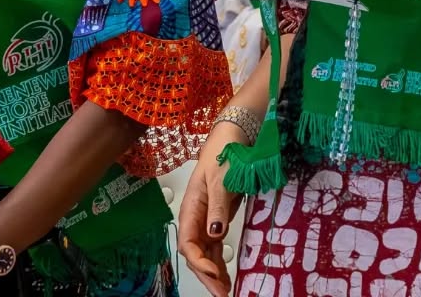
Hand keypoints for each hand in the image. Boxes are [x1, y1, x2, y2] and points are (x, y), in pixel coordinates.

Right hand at [179, 122, 246, 296]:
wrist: (232, 138)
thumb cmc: (222, 154)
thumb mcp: (220, 180)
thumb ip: (217, 207)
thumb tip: (215, 232)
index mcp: (190, 208)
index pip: (188, 243)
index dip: (199, 261)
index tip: (214, 272)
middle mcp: (196, 218)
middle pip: (196, 254)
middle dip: (207, 275)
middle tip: (221, 293)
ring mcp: (207, 220)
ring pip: (206, 254)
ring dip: (214, 273)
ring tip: (225, 291)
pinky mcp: (218, 219)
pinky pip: (216, 247)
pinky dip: (221, 262)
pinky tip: (226, 275)